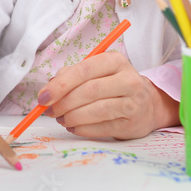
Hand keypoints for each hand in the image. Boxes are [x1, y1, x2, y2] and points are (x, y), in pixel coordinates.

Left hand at [36, 52, 178, 139]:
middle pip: (89, 91)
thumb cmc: (113, 85)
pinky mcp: (132, 123)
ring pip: (96, 110)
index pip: (83, 71)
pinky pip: (102, 127)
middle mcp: (128, 80)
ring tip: (61, 119)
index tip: (43, 97)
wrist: (147, 104)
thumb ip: (71, 75)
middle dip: (64, 103)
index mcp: (115, 61)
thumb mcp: (96, 72)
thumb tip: (49, 90)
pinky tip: (73, 126)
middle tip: (50, 110)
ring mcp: (133, 103)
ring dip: (72, 117)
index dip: (60, 85)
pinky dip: (82, 129)